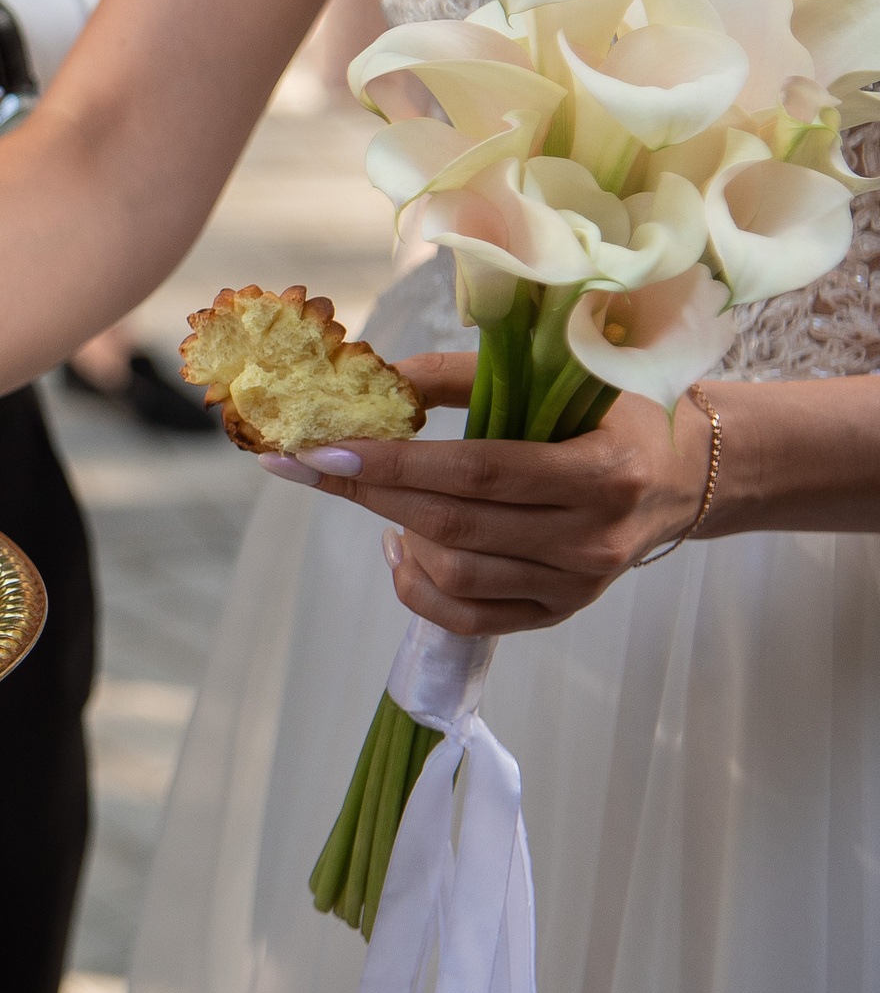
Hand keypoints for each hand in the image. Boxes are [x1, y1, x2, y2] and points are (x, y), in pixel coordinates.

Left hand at [268, 353, 713, 633]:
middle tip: (308, 465)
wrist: (684, 473)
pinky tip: (401, 545)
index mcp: (602, 470)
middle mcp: (593, 538)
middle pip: (455, 525)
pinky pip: (466, 617)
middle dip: (368, 493)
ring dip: (397, 534)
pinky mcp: (560, 613)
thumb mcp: (559, 378)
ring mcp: (577, 585)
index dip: (394, 463)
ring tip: (380, 498)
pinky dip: (416, 586)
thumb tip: (376, 376)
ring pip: (455, 575)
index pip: (477, 472)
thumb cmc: (611, 414)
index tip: (321, 448)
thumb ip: (464, 375)